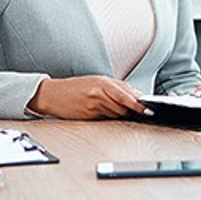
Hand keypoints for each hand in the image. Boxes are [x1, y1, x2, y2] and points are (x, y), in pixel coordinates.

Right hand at [28, 75, 145, 119]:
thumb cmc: (74, 87)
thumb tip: (135, 95)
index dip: (138, 102)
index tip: (148, 108)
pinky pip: (106, 118)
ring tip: (114, 108)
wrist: (52, 95)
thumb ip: (115, 87)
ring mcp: (94, 105)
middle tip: (138, 111)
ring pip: (116, 113)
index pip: (126, 93)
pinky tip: (105, 112)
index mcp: (102, 81)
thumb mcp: (95, 81)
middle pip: (123, 105)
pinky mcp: (89, 115)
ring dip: (120, 113)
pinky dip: (110, 116)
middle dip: (131, 109)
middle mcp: (99, 92)